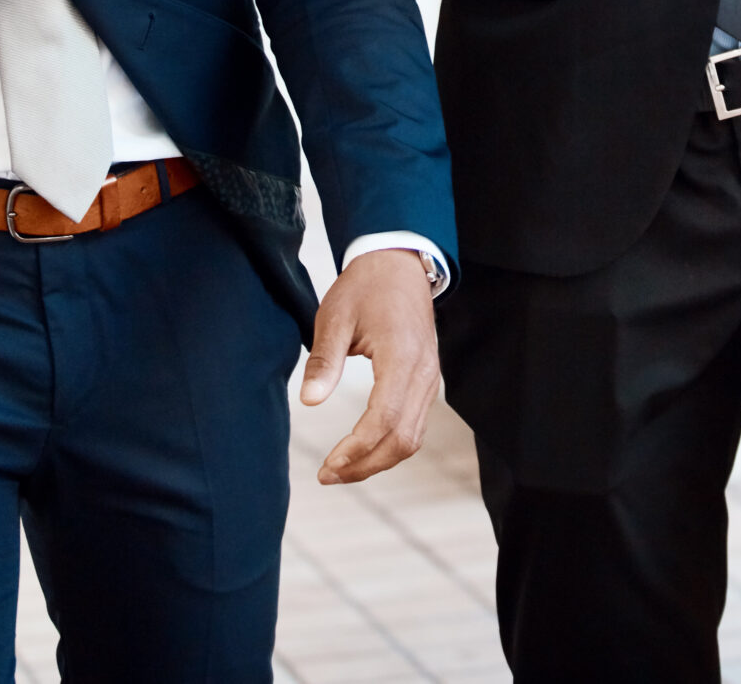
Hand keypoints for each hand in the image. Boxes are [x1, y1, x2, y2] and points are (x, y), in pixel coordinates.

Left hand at [300, 247, 439, 485]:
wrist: (400, 265)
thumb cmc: (366, 287)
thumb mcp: (335, 316)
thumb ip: (324, 361)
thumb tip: (309, 402)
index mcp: (402, 356)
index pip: (385, 417)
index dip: (357, 447)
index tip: (328, 463)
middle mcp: (424, 374)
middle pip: (402, 439)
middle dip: (365, 465)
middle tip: (328, 475)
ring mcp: (430, 380)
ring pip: (411, 438)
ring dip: (377, 461)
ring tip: (340, 470)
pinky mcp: (427, 383)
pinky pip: (414, 426)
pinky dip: (390, 446)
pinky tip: (362, 451)